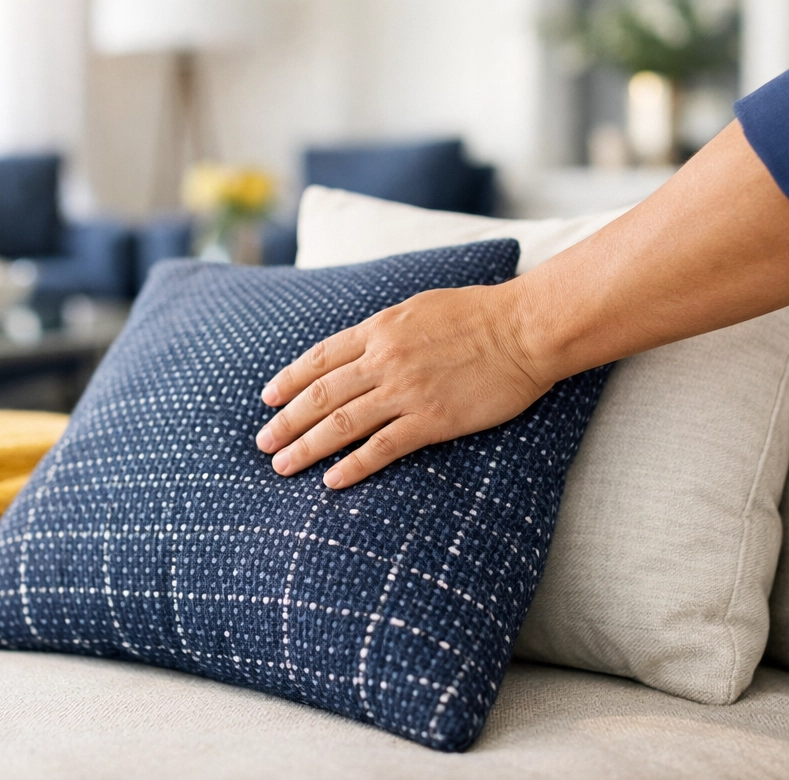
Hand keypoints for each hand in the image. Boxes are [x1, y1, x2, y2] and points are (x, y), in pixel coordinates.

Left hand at [256, 282, 551, 488]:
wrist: (524, 329)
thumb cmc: (480, 313)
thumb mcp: (421, 307)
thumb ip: (387, 328)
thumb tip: (363, 343)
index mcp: (380, 328)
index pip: (320, 358)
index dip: (290, 380)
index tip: (268, 399)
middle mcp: (384, 359)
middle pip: (321, 394)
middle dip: (287, 421)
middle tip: (263, 442)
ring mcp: (405, 391)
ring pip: (341, 423)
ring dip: (307, 447)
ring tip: (282, 465)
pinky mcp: (431, 420)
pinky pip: (382, 448)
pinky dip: (352, 466)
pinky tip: (332, 480)